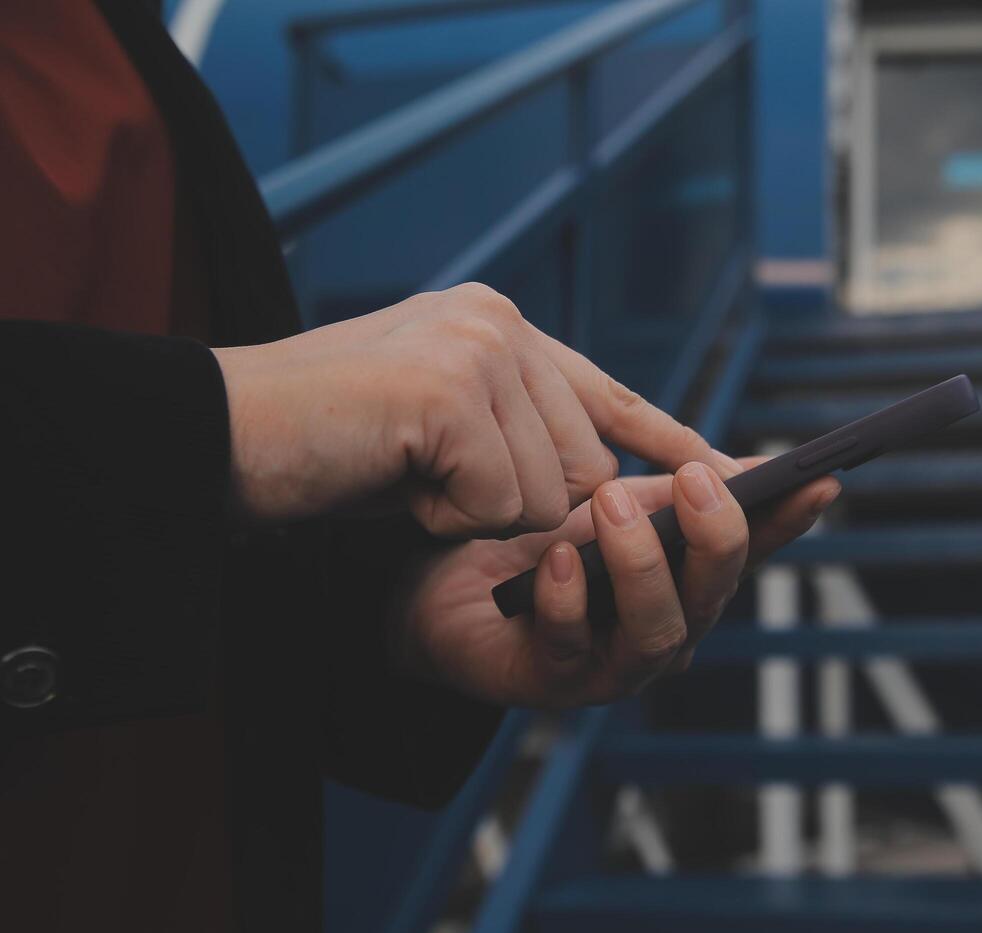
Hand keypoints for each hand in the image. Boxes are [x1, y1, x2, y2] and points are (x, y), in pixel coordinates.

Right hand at [213, 283, 737, 536]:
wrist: (212, 440)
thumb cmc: (317, 446)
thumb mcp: (434, 432)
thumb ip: (513, 430)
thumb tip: (600, 479)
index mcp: (494, 325)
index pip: (606, 392)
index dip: (667, 438)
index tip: (729, 467)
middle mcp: (496, 324)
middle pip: (584, 464)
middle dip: (522, 505)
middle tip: (434, 490)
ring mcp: (477, 350)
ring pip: (550, 492)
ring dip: (476, 514)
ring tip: (402, 478)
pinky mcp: (452, 391)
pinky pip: (502, 504)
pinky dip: (445, 519)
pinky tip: (393, 482)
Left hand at [394, 460, 839, 706]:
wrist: (443, 582)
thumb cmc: (540, 542)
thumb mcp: (615, 502)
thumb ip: (676, 492)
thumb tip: (752, 465)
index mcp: (689, 581)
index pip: (753, 550)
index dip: (789, 522)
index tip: (819, 481)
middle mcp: (666, 630)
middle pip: (714, 595)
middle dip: (713, 537)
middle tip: (695, 480)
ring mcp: (612, 664)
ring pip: (655, 631)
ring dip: (642, 566)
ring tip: (612, 503)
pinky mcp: (552, 680)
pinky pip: (571, 646)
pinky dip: (568, 600)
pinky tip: (558, 560)